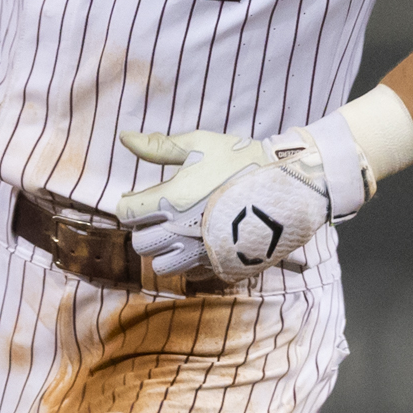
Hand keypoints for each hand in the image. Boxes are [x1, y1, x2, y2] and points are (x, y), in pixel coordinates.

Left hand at [115, 128, 339, 282]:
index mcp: (172, 200)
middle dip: (144, 230)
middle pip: (140, 244)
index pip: (127, 213)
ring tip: (177, 233)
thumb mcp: (198, 144)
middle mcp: (182, 231)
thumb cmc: (240, 159)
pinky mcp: (222, 265)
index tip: (138, 198)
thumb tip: (124, 138)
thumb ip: (158, 147)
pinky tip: (198, 243)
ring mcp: (202, 252)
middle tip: (157, 216)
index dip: (129, 205)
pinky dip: (188, 263)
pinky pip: (191, 275)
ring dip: (163, 251)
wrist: (287, 183)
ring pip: (162, 266)